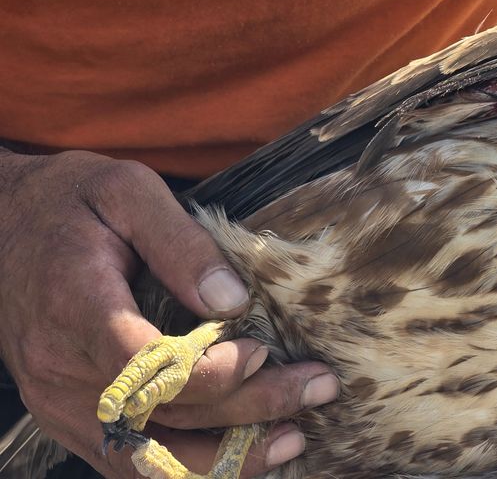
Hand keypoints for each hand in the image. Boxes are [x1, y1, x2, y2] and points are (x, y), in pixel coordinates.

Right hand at [0, 149, 337, 477]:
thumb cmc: (70, 202)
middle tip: (317, 387)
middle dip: (252, 409)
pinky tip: (243, 453)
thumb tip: (233, 300)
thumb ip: (180, 243)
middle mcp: (62, 371)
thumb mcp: (126, 192)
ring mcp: (62, 403)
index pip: (147, 366)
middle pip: (164, 414)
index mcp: (76, 308)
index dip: (214, 371)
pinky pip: (132, 462)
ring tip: (293, 439)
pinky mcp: (71, 417)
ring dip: (227, 459)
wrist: (2, 225)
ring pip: (150, 459)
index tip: (266, 350)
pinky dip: (191, 466)